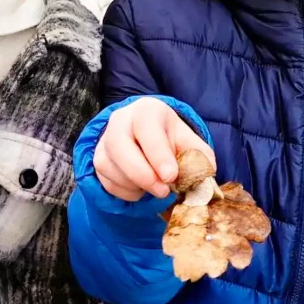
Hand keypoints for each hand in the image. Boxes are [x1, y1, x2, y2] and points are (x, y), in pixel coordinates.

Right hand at [93, 97, 215, 201]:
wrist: (145, 137)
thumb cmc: (169, 138)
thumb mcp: (187, 140)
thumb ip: (199, 156)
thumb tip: (205, 174)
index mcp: (146, 111)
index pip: (146, 129)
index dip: (158, 155)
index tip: (171, 176)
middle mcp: (120, 121)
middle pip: (119, 146)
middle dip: (142, 174)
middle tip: (163, 191)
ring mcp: (105, 140)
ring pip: (111, 167)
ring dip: (136, 185)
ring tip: (156, 186)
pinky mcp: (98, 160)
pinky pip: (108, 182)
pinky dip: (127, 192)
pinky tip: (141, 188)